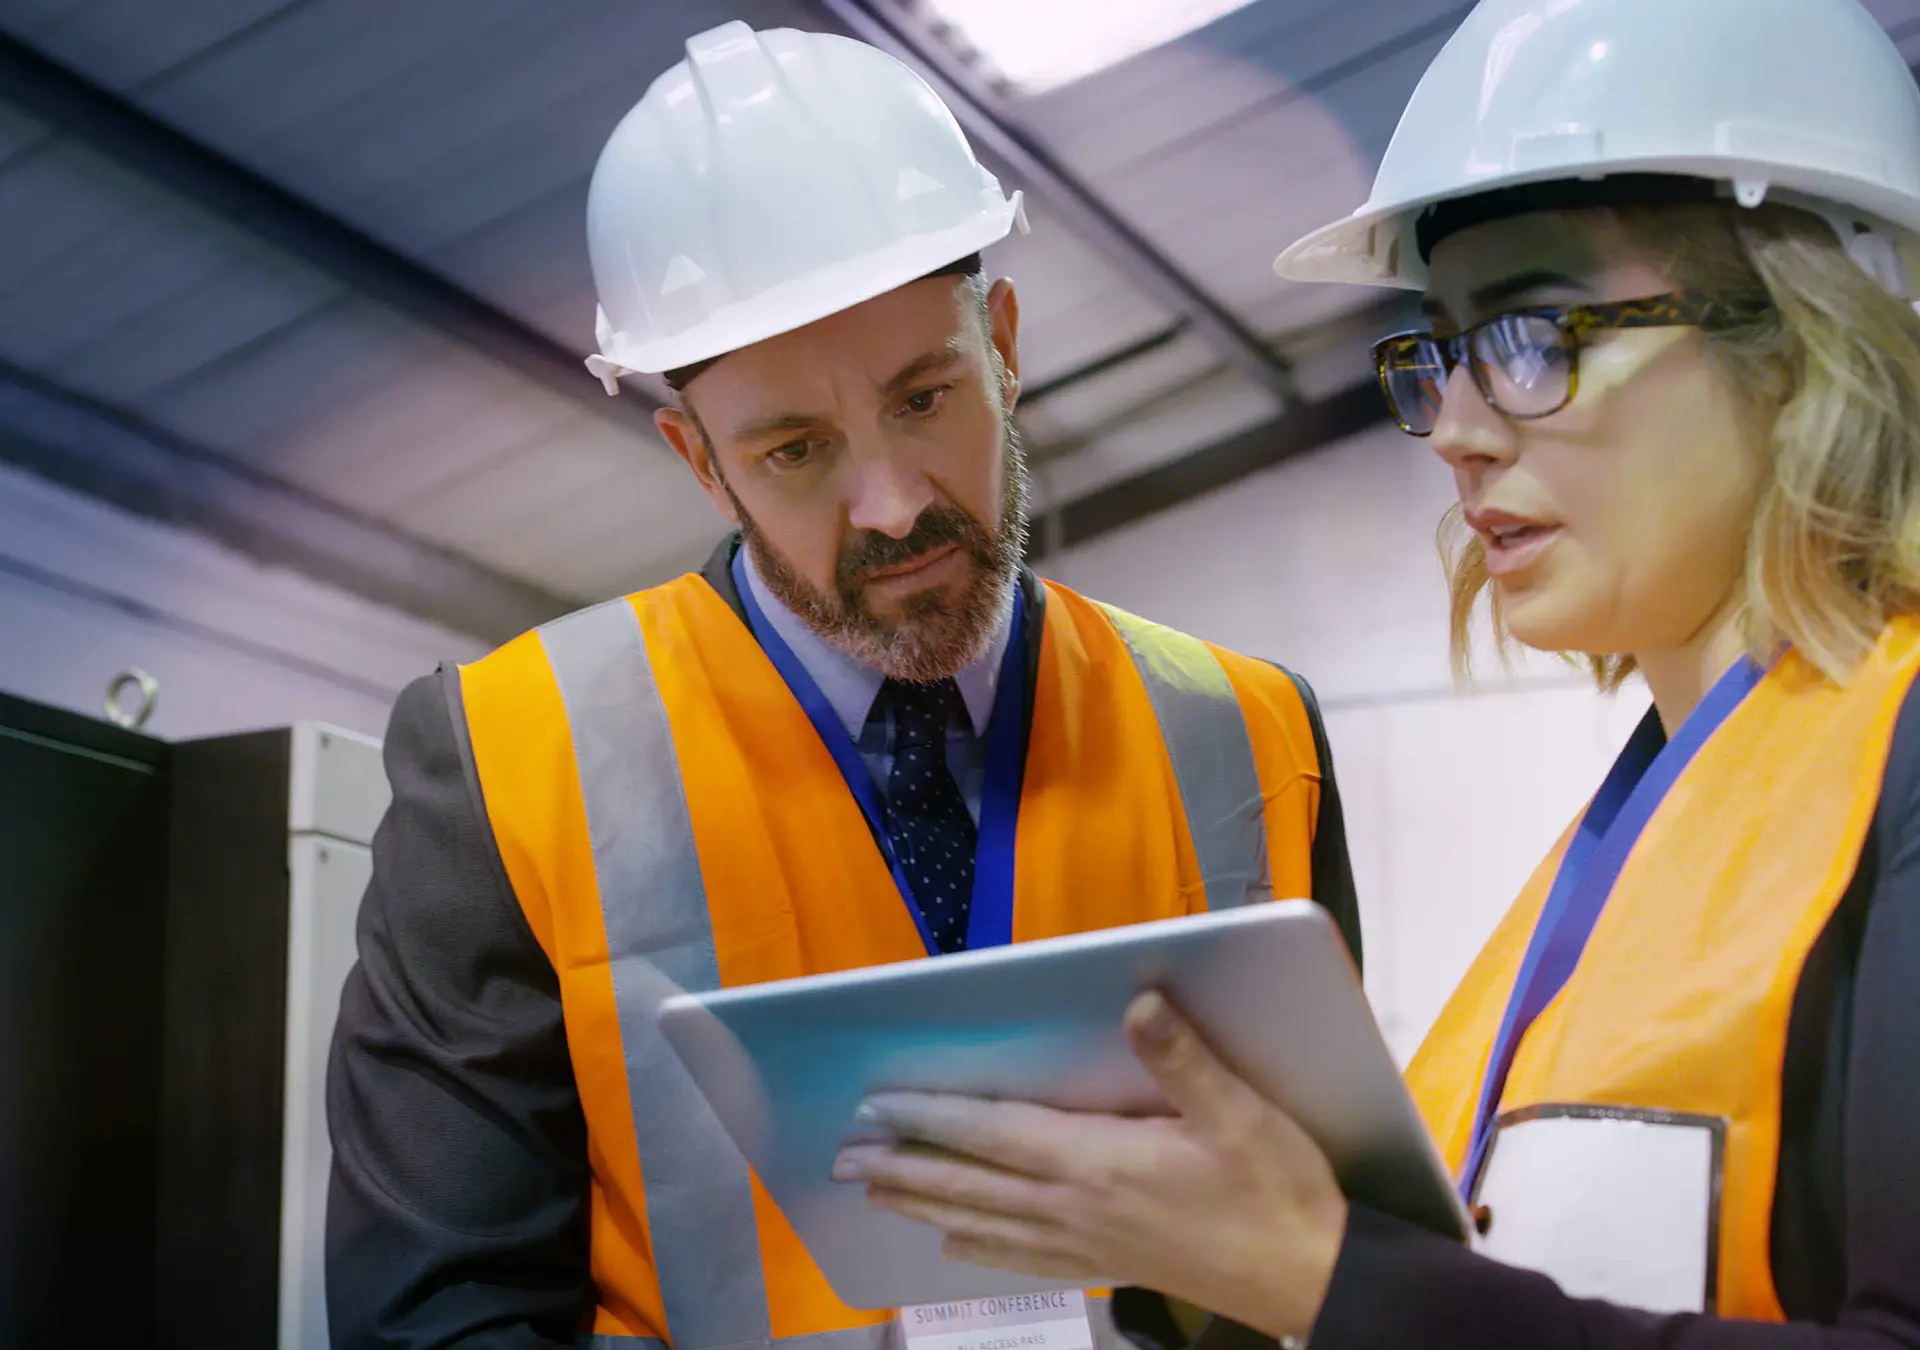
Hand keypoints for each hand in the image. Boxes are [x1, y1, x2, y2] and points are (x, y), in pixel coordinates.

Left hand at [831, 991, 1348, 1341]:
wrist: (1313, 1280)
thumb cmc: (1279, 1192)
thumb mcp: (1242, 1115)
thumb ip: (1184, 1059)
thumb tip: (1139, 1000)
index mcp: (1100, 1162)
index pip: (995, 1134)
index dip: (933, 1118)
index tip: (877, 1105)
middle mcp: (1078, 1207)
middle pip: (972, 1184)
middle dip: (905, 1167)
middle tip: (845, 1156)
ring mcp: (1090, 1244)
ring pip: (985, 1225)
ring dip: (926, 1206)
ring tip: (877, 1194)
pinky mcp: (1109, 1268)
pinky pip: (1024, 1258)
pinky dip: (980, 1249)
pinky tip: (955, 1247)